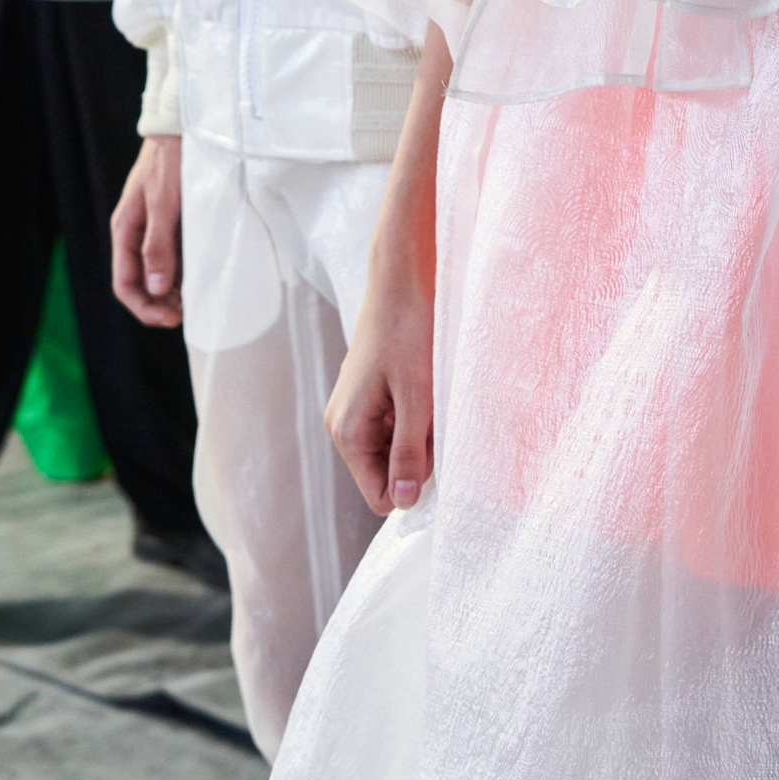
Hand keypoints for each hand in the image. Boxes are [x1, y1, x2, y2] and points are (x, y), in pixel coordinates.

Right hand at [110, 132, 183, 326]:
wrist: (181, 127)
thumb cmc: (171, 161)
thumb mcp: (164, 203)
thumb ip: (158, 245)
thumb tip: (154, 289)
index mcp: (125, 230)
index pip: (125, 284)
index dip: (145, 308)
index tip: (172, 318)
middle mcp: (136, 233)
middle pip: (141, 283)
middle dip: (160, 303)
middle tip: (188, 312)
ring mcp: (153, 228)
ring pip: (157, 272)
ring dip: (172, 290)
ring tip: (196, 299)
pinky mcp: (171, 221)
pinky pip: (172, 255)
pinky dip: (182, 271)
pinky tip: (199, 276)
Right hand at [325, 259, 434, 516]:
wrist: (403, 278)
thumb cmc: (410, 330)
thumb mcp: (417, 396)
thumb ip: (409, 451)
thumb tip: (402, 501)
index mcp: (347, 430)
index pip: (379, 496)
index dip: (412, 484)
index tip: (434, 450)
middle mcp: (343, 424)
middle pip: (388, 473)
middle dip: (418, 456)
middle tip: (435, 416)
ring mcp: (355, 409)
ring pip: (395, 450)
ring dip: (420, 434)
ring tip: (431, 398)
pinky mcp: (370, 394)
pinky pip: (396, 426)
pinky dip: (416, 416)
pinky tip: (425, 388)